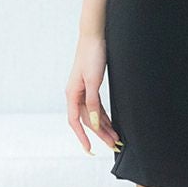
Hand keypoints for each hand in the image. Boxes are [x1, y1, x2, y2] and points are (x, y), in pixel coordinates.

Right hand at [65, 35, 120, 154]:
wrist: (94, 36)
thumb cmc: (92, 55)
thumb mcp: (93, 80)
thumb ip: (92, 103)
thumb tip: (93, 123)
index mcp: (72, 94)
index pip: (75, 121)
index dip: (82, 137)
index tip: (90, 150)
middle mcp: (76, 94)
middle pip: (87, 120)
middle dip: (100, 134)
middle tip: (114, 145)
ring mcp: (83, 90)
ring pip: (93, 114)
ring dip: (104, 126)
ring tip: (115, 138)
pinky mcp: (91, 85)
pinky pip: (97, 105)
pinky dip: (104, 115)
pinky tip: (111, 123)